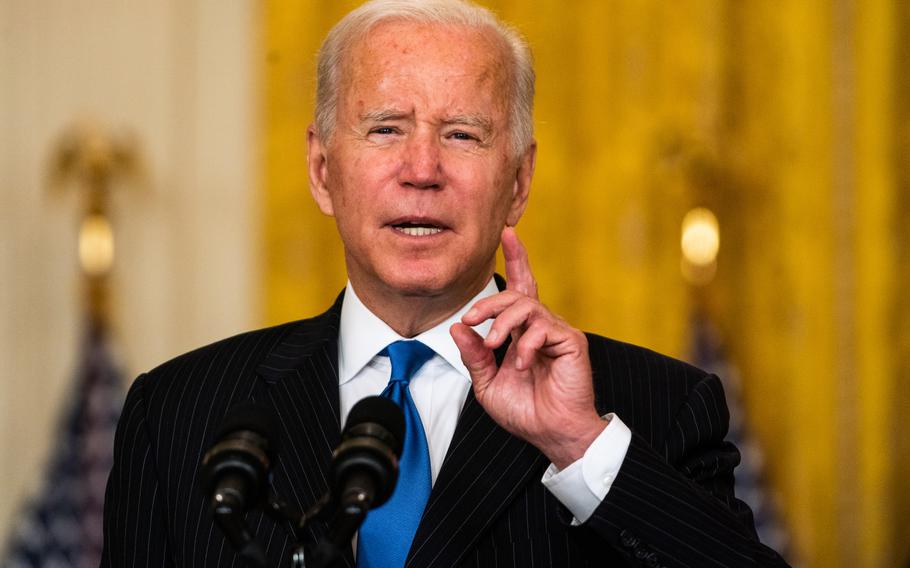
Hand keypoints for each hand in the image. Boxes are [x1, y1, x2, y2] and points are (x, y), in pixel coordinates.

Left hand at [450, 227, 605, 467]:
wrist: (553, 434)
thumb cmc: (525, 411)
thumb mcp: (488, 384)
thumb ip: (474, 356)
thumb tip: (457, 328)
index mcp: (523, 333)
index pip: (521, 289)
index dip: (517, 259)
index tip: (508, 233)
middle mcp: (542, 327)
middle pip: (519, 294)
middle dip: (490, 301)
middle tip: (472, 318)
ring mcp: (558, 333)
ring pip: (528, 306)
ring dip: (502, 322)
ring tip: (493, 344)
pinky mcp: (571, 343)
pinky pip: (544, 327)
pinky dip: (527, 343)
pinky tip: (521, 363)